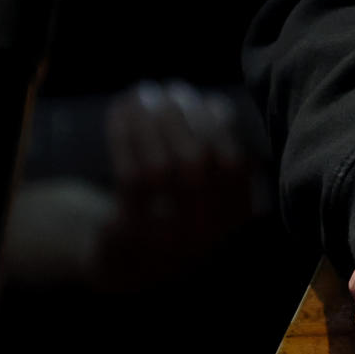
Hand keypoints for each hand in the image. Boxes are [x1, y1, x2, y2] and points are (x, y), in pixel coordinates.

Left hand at [98, 80, 262, 285]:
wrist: (130, 262)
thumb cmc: (175, 209)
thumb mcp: (209, 187)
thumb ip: (218, 148)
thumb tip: (215, 108)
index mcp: (234, 217)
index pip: (233, 163)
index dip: (219, 126)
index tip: (204, 100)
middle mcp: (206, 233)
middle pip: (196, 163)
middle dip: (181, 118)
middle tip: (168, 90)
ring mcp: (165, 237)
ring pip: (159, 168)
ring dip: (148, 122)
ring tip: (143, 94)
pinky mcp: (127, 234)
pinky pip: (127, 177)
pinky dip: (123, 137)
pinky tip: (120, 113)